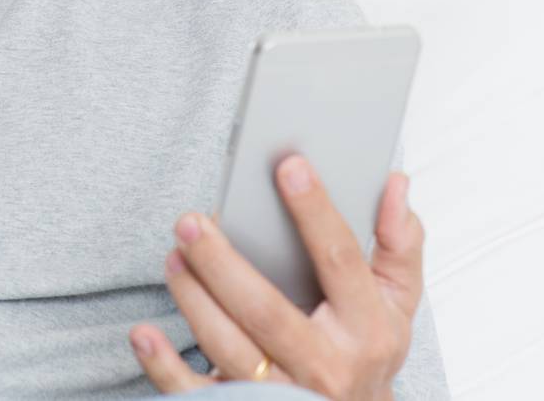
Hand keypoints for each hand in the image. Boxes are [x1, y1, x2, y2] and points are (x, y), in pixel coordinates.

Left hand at [129, 157, 424, 400]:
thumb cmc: (367, 350)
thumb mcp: (397, 302)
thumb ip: (399, 243)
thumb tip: (395, 184)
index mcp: (367, 328)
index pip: (340, 260)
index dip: (315, 211)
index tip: (288, 166)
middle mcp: (325, 365)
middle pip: (266, 310)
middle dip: (222, 264)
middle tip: (191, 221)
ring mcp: (284, 394)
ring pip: (228, 346)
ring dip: (193, 299)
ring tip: (174, 257)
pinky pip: (199, 394)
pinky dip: (166, 365)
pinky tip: (145, 332)